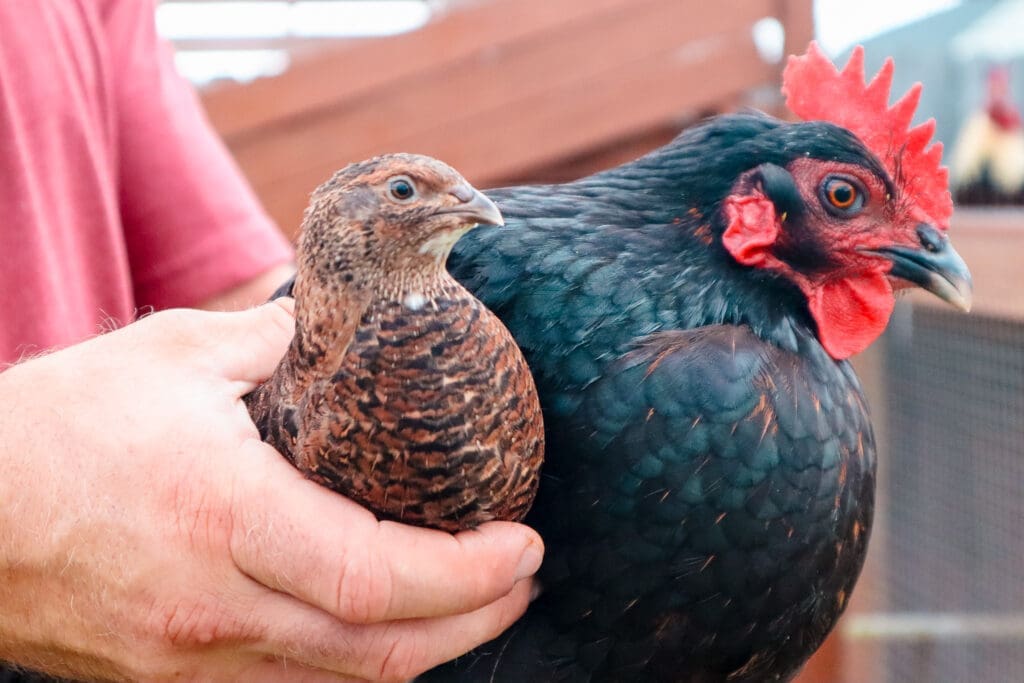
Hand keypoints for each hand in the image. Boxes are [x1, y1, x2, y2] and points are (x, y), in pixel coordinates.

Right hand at [0, 302, 541, 681]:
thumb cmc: (60, 426)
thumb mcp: (176, 354)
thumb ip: (277, 338)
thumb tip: (342, 324)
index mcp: (225, 517)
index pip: (378, 577)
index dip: (471, 573)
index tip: (524, 542)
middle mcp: (216, 607)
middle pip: (383, 650)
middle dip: (477, 620)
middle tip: (524, 577)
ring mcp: (194, 659)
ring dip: (429, 648)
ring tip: (480, 603)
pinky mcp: (174, 679)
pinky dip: (362, 664)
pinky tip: (387, 625)